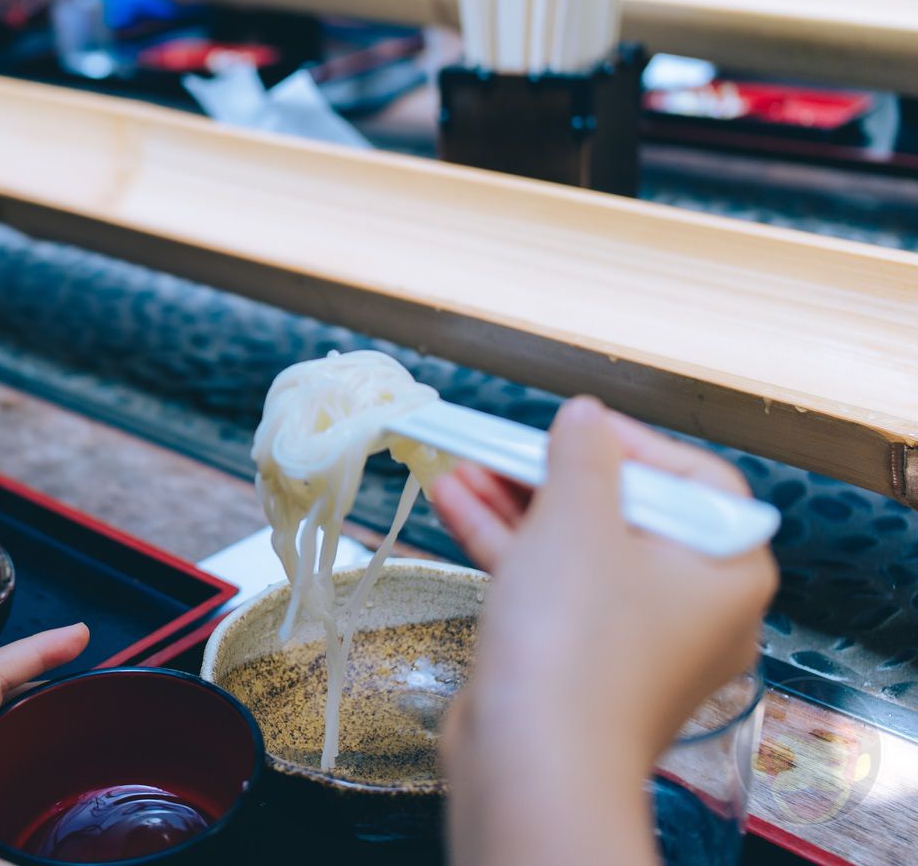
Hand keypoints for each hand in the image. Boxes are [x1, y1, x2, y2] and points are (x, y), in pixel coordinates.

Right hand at [430, 398, 775, 865]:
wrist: (534, 762)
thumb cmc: (575, 638)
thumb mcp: (578, 518)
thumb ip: (582, 454)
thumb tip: (585, 416)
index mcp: (726, 569)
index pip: (694, 480)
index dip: (630, 443)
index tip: (573, 425)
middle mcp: (691, 605)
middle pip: (626, 512)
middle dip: (551, 472)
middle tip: (501, 441)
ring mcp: (632, 638)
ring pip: (576, 548)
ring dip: (515, 502)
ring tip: (458, 462)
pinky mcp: (578, 660)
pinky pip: (549, 585)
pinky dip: (506, 543)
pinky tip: (451, 500)